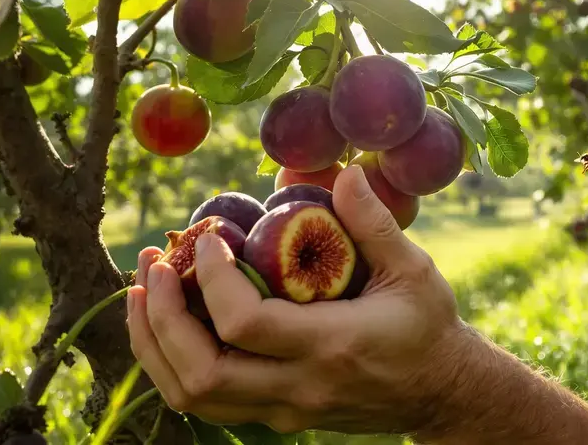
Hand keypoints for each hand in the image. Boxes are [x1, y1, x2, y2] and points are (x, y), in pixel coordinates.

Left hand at [125, 164, 471, 434]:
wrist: (443, 393)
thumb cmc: (429, 326)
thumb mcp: (414, 269)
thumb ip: (374, 223)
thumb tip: (343, 172)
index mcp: (332, 346)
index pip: (245, 324)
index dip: (212, 279)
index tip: (209, 237)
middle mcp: (300, 387)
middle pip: (200, 373)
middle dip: (161, 316)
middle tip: (154, 264)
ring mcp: (284, 409)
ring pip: (191, 396)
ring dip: (154, 343)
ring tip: (144, 289)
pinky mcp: (276, 416)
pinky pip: (205, 400)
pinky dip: (172, 361)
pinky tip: (168, 320)